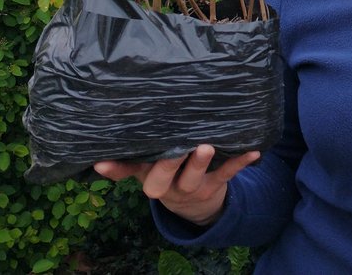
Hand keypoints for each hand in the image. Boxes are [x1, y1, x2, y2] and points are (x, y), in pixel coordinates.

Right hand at [93, 144, 258, 226]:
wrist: (196, 207)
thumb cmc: (168, 175)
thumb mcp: (147, 170)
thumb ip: (129, 161)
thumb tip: (97, 155)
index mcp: (149, 178)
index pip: (130, 172)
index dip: (116, 169)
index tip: (102, 161)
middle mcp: (167, 185)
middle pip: (162, 176)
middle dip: (168, 162)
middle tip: (175, 144)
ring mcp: (192, 187)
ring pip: (194, 177)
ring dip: (199, 162)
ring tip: (205, 146)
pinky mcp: (215, 185)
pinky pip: (228, 174)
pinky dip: (241, 162)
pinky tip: (253, 151)